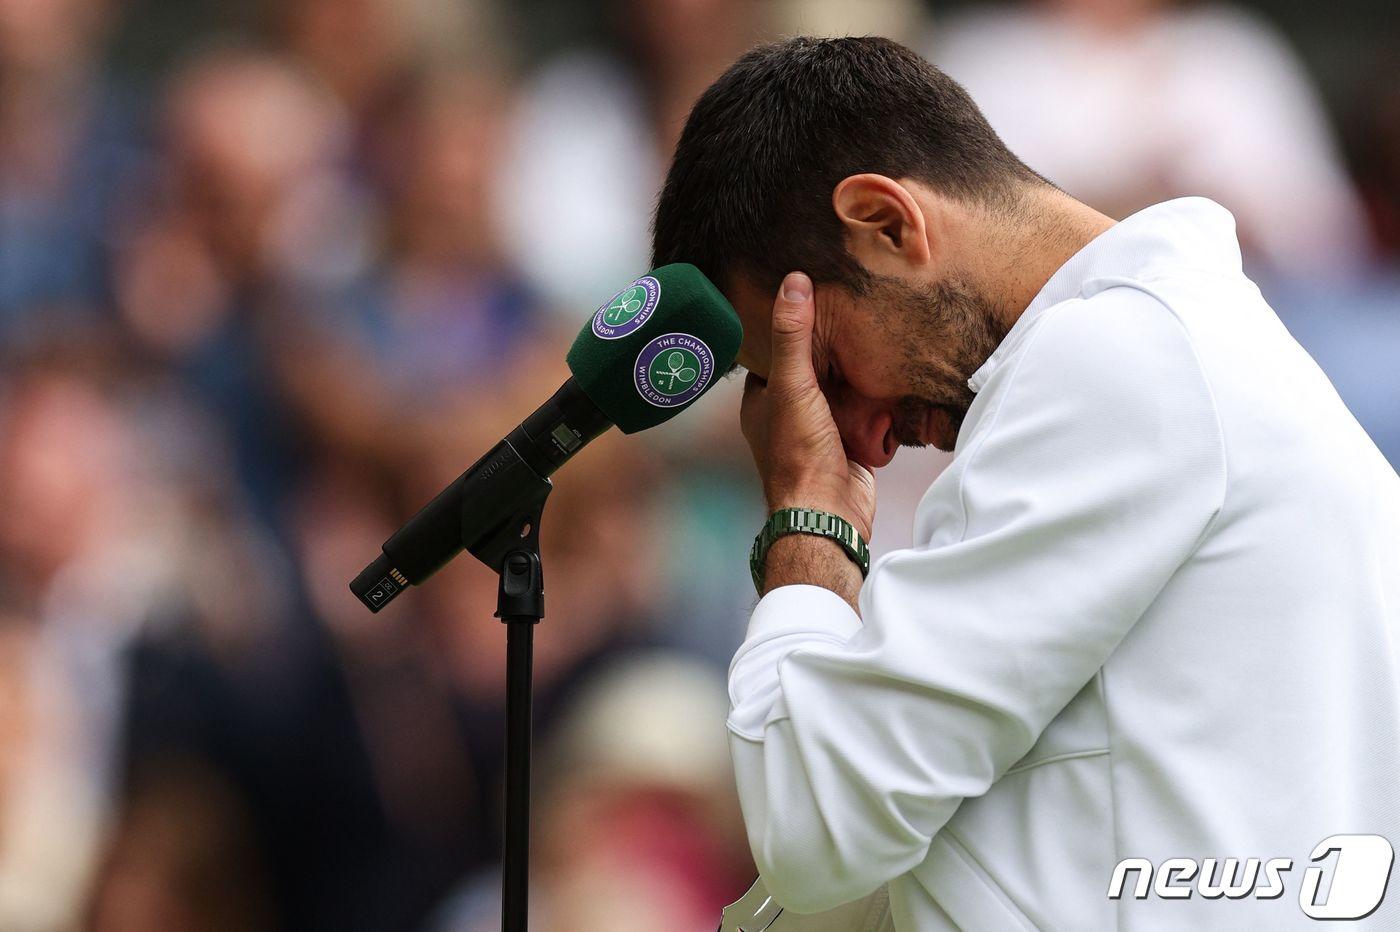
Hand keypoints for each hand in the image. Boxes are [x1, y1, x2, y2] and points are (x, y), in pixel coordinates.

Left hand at [741, 271, 876, 542]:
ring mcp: (819, 431)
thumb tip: (793, 283)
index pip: (773, 353)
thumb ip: (793, 337)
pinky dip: (873, 397)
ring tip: (872, 332)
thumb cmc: (800, 454)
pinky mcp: (848, 443)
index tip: (810, 296)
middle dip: (830, 348)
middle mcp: (787, 415)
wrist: (830, 512)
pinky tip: (887, 372)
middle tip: (851, 309)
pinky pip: (862, 411)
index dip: (790, 327)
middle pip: (811, 370)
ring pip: (838, 390)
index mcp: (761, 402)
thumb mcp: (793, 385)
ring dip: (854, 371)